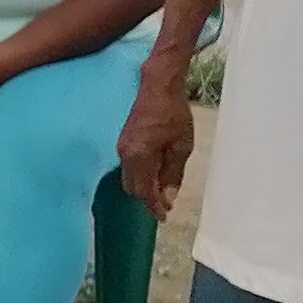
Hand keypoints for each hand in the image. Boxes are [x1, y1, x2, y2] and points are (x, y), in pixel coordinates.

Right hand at [117, 61, 195, 217]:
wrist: (157, 85)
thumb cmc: (174, 113)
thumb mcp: (182, 146)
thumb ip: (174, 174)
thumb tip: (169, 197)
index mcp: (139, 157)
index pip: (144, 191)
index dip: (154, 206)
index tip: (165, 216)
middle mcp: (125, 155)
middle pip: (132, 188)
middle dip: (147, 199)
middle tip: (165, 205)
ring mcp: (121, 147)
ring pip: (128, 178)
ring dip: (143, 187)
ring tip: (162, 191)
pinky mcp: (122, 141)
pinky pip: (128, 167)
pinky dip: (140, 176)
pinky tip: (154, 173)